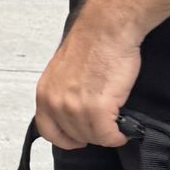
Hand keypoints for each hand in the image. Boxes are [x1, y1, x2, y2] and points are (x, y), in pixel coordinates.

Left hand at [35, 17, 139, 149]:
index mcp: (46, 93)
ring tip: (117, 125)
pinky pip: (108, 135)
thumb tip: (75, 112)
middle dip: (92, 134)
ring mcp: (75, 107)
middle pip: (74, 136)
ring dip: (107, 135)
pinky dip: (118, 136)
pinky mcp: (97, 109)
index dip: (65, 139)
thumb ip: (64, 94)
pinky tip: (124, 130)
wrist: (107, 29)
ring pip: (93, 137)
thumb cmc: (92, 43)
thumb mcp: (64, 72)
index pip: (48, 130)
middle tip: (106, 126)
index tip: (76, 140)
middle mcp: (56, 103)